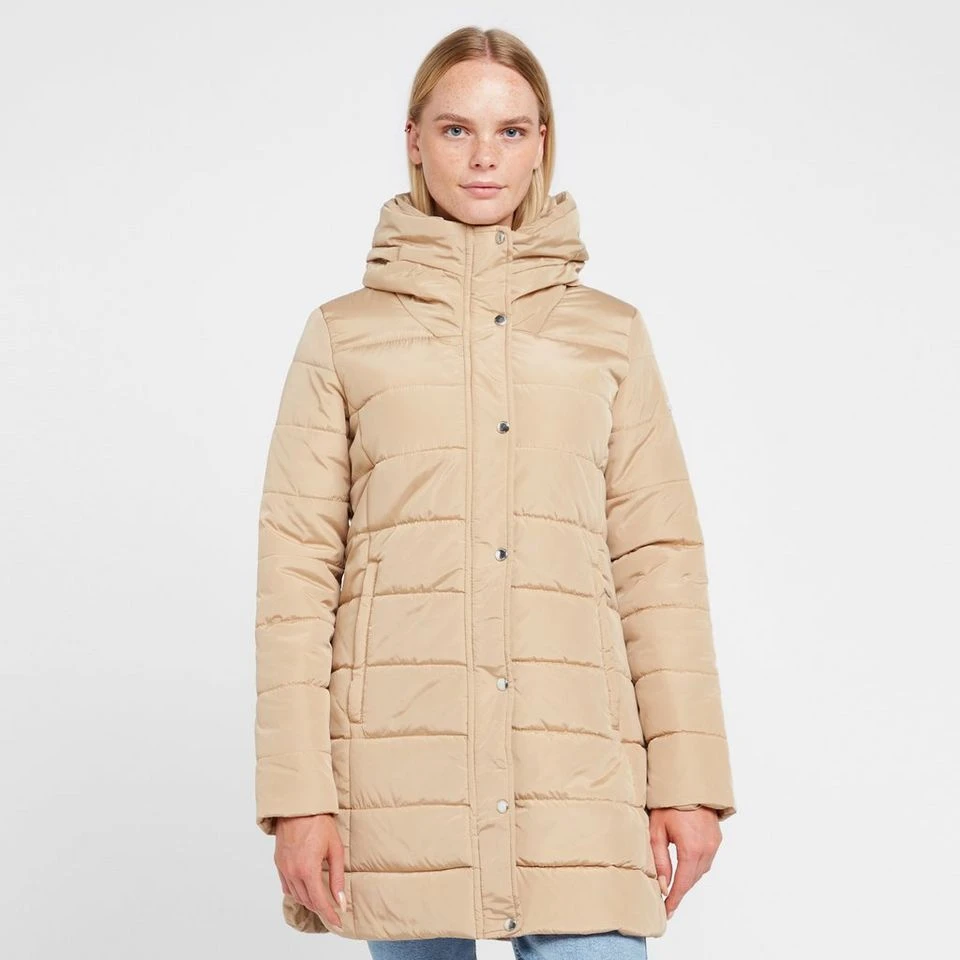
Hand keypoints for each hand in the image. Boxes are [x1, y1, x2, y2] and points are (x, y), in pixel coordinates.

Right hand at [274, 813, 345, 931]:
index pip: (319, 901)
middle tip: (333, 911)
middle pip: (307, 901)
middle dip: (321, 909)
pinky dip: (297, 891)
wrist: (298, 806)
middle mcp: (292, 872)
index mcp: (307, 869)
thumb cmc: (319, 823)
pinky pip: (287, 886)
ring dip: (309, 900)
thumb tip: (340, 900)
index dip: (329, 914)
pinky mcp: (279, 863)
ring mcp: (283, 868)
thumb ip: (337, 877)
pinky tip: (306, 889)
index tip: (338, 922)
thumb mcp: (335, 849)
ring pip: (296, 895)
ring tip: (322, 901)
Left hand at [649, 807, 722, 919]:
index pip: (682, 883)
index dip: (674, 899)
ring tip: (675, 884)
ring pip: (701, 870)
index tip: (667, 911)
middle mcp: (706, 849)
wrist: (688, 784)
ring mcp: (714, 844)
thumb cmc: (668, 804)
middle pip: (692, 879)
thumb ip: (660, 860)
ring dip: (688, 878)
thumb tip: (663, 885)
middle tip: (668, 900)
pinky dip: (696, 866)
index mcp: (691, 849)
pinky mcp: (717, 838)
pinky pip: (707, 859)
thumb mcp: (657, 831)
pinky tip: (686, 866)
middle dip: (680, 890)